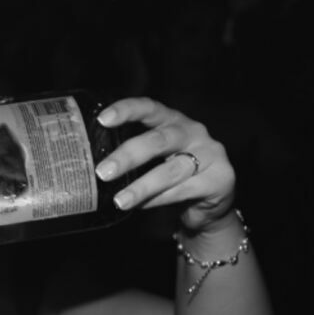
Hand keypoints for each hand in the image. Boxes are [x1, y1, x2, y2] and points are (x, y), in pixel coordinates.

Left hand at [92, 97, 235, 234]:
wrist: (211, 204)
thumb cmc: (175, 176)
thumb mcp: (156, 159)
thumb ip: (135, 156)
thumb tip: (93, 166)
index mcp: (173, 120)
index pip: (150, 108)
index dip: (127, 110)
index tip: (103, 119)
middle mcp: (193, 132)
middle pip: (159, 140)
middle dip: (128, 156)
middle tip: (103, 172)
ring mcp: (210, 154)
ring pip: (170, 170)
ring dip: (141, 187)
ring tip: (119, 200)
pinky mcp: (221, 178)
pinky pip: (184, 190)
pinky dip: (159, 199)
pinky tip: (142, 206)